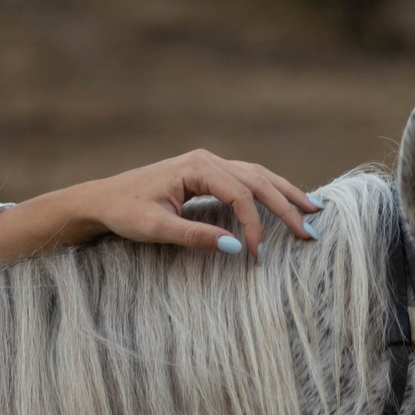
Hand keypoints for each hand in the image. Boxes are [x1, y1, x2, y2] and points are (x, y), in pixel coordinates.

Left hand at [0, 150, 321, 268]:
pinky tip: (286, 203)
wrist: (100, 200)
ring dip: (286, 194)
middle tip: (312, 232)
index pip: (240, 194)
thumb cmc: (123, 213)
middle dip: (287, 205)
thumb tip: (235, 248)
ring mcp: (208, 164)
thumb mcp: (155, 229)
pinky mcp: (206, 175)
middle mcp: (206, 160)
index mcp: (196, 166)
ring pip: (258, 176)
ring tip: (315, 212)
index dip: (254, 225)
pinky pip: (247, 180)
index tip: (258, 254)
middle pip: (258, 179)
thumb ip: (195, 237)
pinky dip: (270, 192)